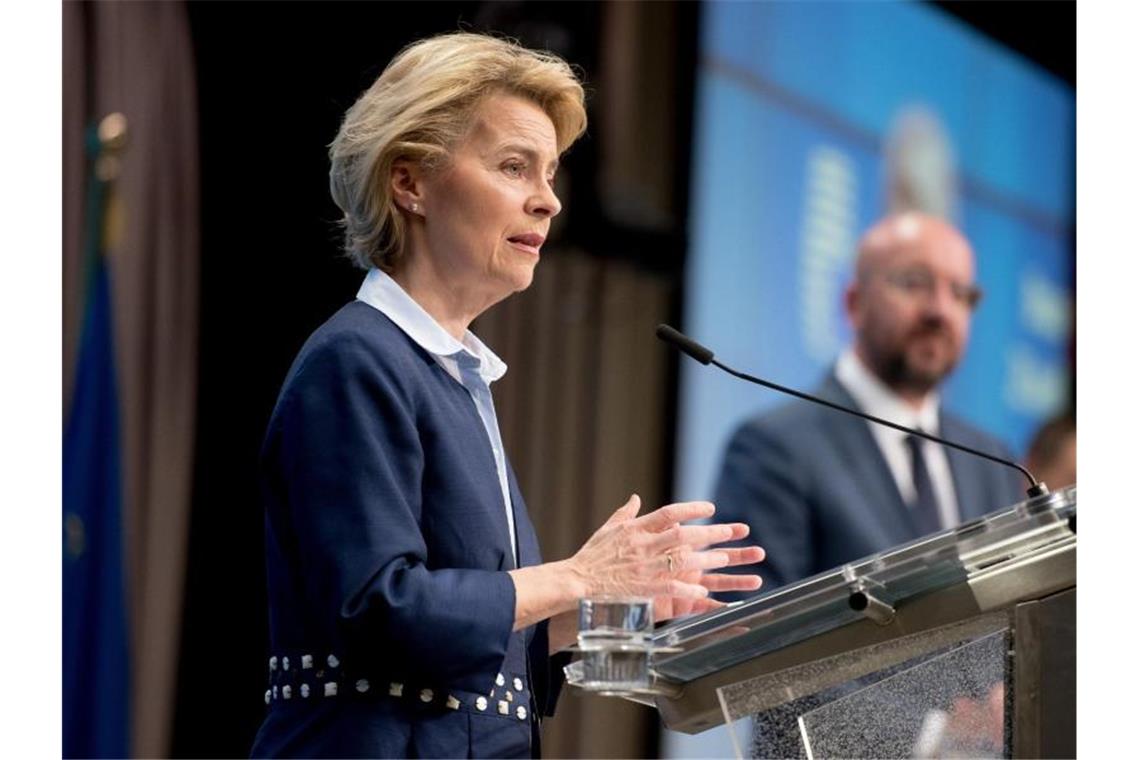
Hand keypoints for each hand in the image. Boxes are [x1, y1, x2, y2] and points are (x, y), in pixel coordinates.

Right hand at [566, 494, 764, 614]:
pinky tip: (704, 591)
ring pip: (681, 559)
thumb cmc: (591, 556)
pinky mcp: (642, 587)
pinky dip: (688, 588)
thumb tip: (636, 497)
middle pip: (682, 534)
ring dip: (705, 558)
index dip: (691, 509)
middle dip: (708, 533)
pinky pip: (671, 587)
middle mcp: (642, 544)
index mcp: (635, 528)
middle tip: (729, 531)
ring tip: (725, 558)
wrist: (575, 581)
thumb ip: (625, 513)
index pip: (668, 513)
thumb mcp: (607, 529)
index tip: (710, 508)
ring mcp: (643, 566)